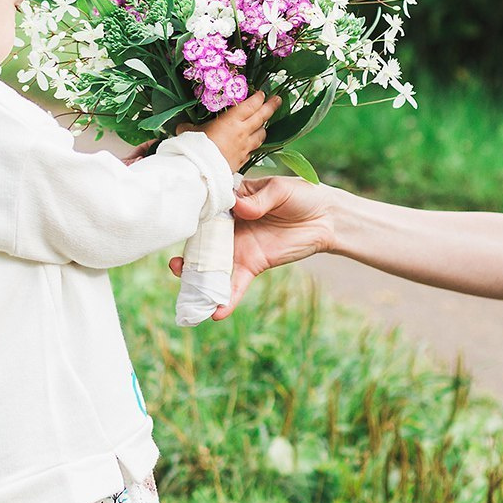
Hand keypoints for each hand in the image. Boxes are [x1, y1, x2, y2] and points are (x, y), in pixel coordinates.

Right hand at [169, 174, 337, 317]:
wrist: (326, 216)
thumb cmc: (301, 195)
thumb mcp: (279, 189)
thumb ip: (258, 199)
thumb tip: (238, 207)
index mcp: (230, 202)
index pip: (205, 211)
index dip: (190, 219)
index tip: (179, 227)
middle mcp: (228, 227)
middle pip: (201, 243)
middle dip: (186, 257)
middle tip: (176, 268)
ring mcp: (238, 248)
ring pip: (213, 267)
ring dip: (198, 283)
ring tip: (189, 299)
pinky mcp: (252, 265)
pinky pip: (235, 284)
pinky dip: (227, 299)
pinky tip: (216, 314)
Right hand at [194, 93, 278, 172]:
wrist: (201, 172)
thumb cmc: (196, 148)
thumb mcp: (190, 132)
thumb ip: (188, 127)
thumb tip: (181, 127)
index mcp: (232, 120)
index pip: (251, 105)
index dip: (258, 98)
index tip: (262, 93)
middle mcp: (243, 132)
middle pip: (262, 117)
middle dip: (271, 106)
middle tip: (277, 100)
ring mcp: (245, 147)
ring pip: (261, 134)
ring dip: (264, 127)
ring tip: (265, 124)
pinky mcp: (243, 160)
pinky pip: (253, 150)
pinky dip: (255, 144)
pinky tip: (252, 144)